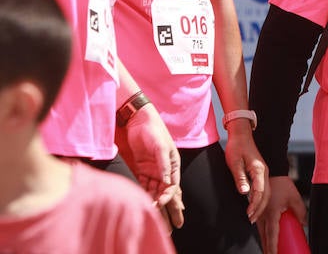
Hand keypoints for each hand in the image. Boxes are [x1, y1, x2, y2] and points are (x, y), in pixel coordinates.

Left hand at [116, 103, 183, 227]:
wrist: (139, 120)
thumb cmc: (153, 130)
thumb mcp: (160, 146)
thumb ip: (163, 163)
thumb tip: (166, 181)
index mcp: (173, 164)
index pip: (172, 185)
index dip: (168, 196)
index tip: (161, 203)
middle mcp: (165, 169)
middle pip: (167, 192)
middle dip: (169, 208)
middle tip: (169, 223)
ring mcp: (154, 170)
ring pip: (155, 191)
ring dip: (155, 203)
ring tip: (154, 217)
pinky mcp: (143, 169)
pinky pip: (144, 185)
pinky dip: (144, 194)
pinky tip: (142, 204)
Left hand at [224, 121, 269, 222]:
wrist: (241, 134)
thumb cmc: (237, 146)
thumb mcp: (234, 162)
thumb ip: (240, 178)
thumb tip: (244, 192)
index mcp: (259, 170)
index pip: (260, 191)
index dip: (255, 204)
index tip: (248, 214)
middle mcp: (264, 172)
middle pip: (266, 194)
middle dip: (259, 209)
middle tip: (250, 220)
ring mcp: (263, 172)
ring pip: (266, 193)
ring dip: (260, 205)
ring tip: (252, 216)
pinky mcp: (260, 172)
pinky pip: (263, 189)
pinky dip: (259, 199)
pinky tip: (253, 205)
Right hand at [258, 176, 306, 253]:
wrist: (272, 173)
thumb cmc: (282, 184)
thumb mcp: (294, 198)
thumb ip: (300, 211)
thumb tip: (304, 223)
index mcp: (271, 214)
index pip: (272, 235)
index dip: (273, 247)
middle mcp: (263, 216)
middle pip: (264, 237)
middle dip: (268, 249)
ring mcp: (259, 214)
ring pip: (261, 233)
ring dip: (265, 243)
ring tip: (269, 252)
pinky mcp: (259, 211)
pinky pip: (260, 227)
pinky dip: (263, 235)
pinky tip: (266, 240)